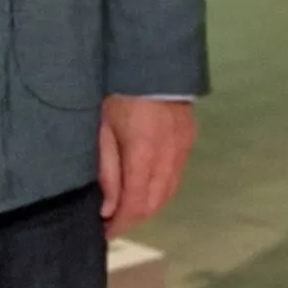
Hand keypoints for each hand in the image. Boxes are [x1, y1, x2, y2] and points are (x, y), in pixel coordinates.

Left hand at [97, 96, 197, 238]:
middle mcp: (170, 152)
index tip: (104, 233)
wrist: (148, 54)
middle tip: (110, 222)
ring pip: (169, 190)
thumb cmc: (114, 88)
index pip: (136, 203)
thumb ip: (106, 168)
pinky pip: (175, 172)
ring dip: (148, 204)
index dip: (121, 223)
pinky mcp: (188, 135)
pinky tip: (143, 183)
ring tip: (124, 206)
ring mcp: (183, 143)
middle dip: (133, 218)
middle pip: (156, 202)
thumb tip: (109, 207)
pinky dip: (159, 186)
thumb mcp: (99, 127)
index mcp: (144, 151)